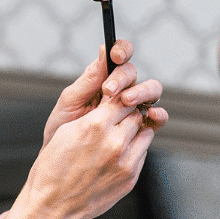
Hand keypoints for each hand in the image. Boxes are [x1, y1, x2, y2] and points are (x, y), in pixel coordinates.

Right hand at [28, 90, 157, 218]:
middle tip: (117, 118)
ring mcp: (125, 162)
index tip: (114, 100)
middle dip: (128, 113)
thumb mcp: (66, 129)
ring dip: (135, 131)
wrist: (54, 204)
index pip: (122, 98)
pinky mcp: (130, 177)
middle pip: (136, 114)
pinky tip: (117, 153)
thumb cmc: (54, 165)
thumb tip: (113, 101)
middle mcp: (114, 142)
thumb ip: (94, 113)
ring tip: (119, 135)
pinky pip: (142, 153)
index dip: (118, 98)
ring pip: (144, 133)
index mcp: (95, 125)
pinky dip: (134, 149)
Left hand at [43, 40, 166, 146]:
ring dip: (142, 92)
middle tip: (109, 90)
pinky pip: (156, 117)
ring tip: (126, 101)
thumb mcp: (70, 103)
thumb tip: (103, 52)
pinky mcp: (141, 128)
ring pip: (149, 91)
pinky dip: (159, 114)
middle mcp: (120, 90)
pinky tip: (151, 116)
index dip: (121, 50)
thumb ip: (89, 80)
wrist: (62, 168)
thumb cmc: (60, 131)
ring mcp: (132, 108)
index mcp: (102, 79)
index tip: (115, 56)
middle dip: (124, 78)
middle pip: (134, 73)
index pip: (118, 56)